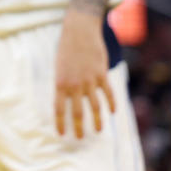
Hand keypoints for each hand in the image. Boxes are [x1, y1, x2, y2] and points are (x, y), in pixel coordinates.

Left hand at [54, 10, 115, 137]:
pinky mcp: (101, 75)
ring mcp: (89, 80)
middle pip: (77, 112)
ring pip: (95, 106)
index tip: (62, 134)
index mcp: (59, 83)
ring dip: (97, 120)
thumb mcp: (58, 67)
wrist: (79, 32)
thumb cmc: (66, 49)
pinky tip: (112, 112)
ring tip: (98, 131)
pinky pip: (108, 94)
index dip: (60, 123)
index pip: (59, 108)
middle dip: (78, 127)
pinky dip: (111, 104)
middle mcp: (74, 85)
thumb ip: (63, 84)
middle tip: (79, 138)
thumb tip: (66, 100)